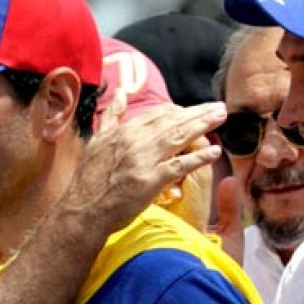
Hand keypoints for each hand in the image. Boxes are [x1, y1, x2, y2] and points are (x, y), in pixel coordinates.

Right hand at [68, 96, 225, 236]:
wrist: (82, 212)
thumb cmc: (88, 181)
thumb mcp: (97, 141)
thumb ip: (111, 116)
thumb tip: (119, 92)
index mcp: (123, 131)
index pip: (157, 113)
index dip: (178, 110)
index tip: (193, 110)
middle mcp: (135, 141)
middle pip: (173, 121)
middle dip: (198, 113)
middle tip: (219, 107)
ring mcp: (143, 160)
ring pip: (179, 137)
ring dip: (203, 126)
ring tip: (221, 118)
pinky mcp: (150, 181)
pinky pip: (180, 165)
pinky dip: (198, 158)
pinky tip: (214, 152)